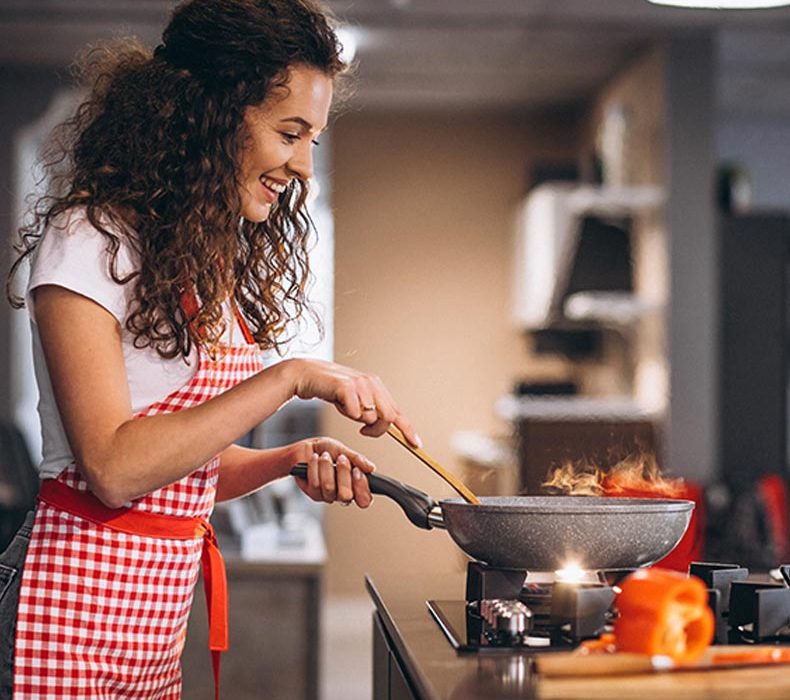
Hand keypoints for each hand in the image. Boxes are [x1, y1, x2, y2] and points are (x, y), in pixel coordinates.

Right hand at [282, 359, 420, 446]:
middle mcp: (372, 383)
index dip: (407, 429)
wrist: (307, 375)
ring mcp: (360, 384)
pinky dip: (346, 413)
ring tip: (344, 407)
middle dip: (376, 430)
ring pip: (370, 417)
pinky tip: (338, 403)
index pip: (397, 411)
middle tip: (363, 431)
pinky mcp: (347, 387)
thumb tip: (382, 426)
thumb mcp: (355, 400)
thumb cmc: (331, 389)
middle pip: (388, 417)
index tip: (416, 444)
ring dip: (356, 419)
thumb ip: (370, 410)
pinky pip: (355, 413)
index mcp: (376, 386)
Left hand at [290, 437, 374, 507]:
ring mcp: (327, 495)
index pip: (364, 500)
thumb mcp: (343, 450)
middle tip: (341, 459)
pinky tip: (315, 459)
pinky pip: (315, 484)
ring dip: (327, 467)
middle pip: (346, 496)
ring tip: (325, 456)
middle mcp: (341, 493)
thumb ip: (357, 459)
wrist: (306, 448)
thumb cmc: (325, 450)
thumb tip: (371, 468)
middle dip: (343, 474)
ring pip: (329, 488)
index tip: (357, 471)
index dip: (362, 488)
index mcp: (354, 485)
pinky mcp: (313, 493)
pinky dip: (315, 467)